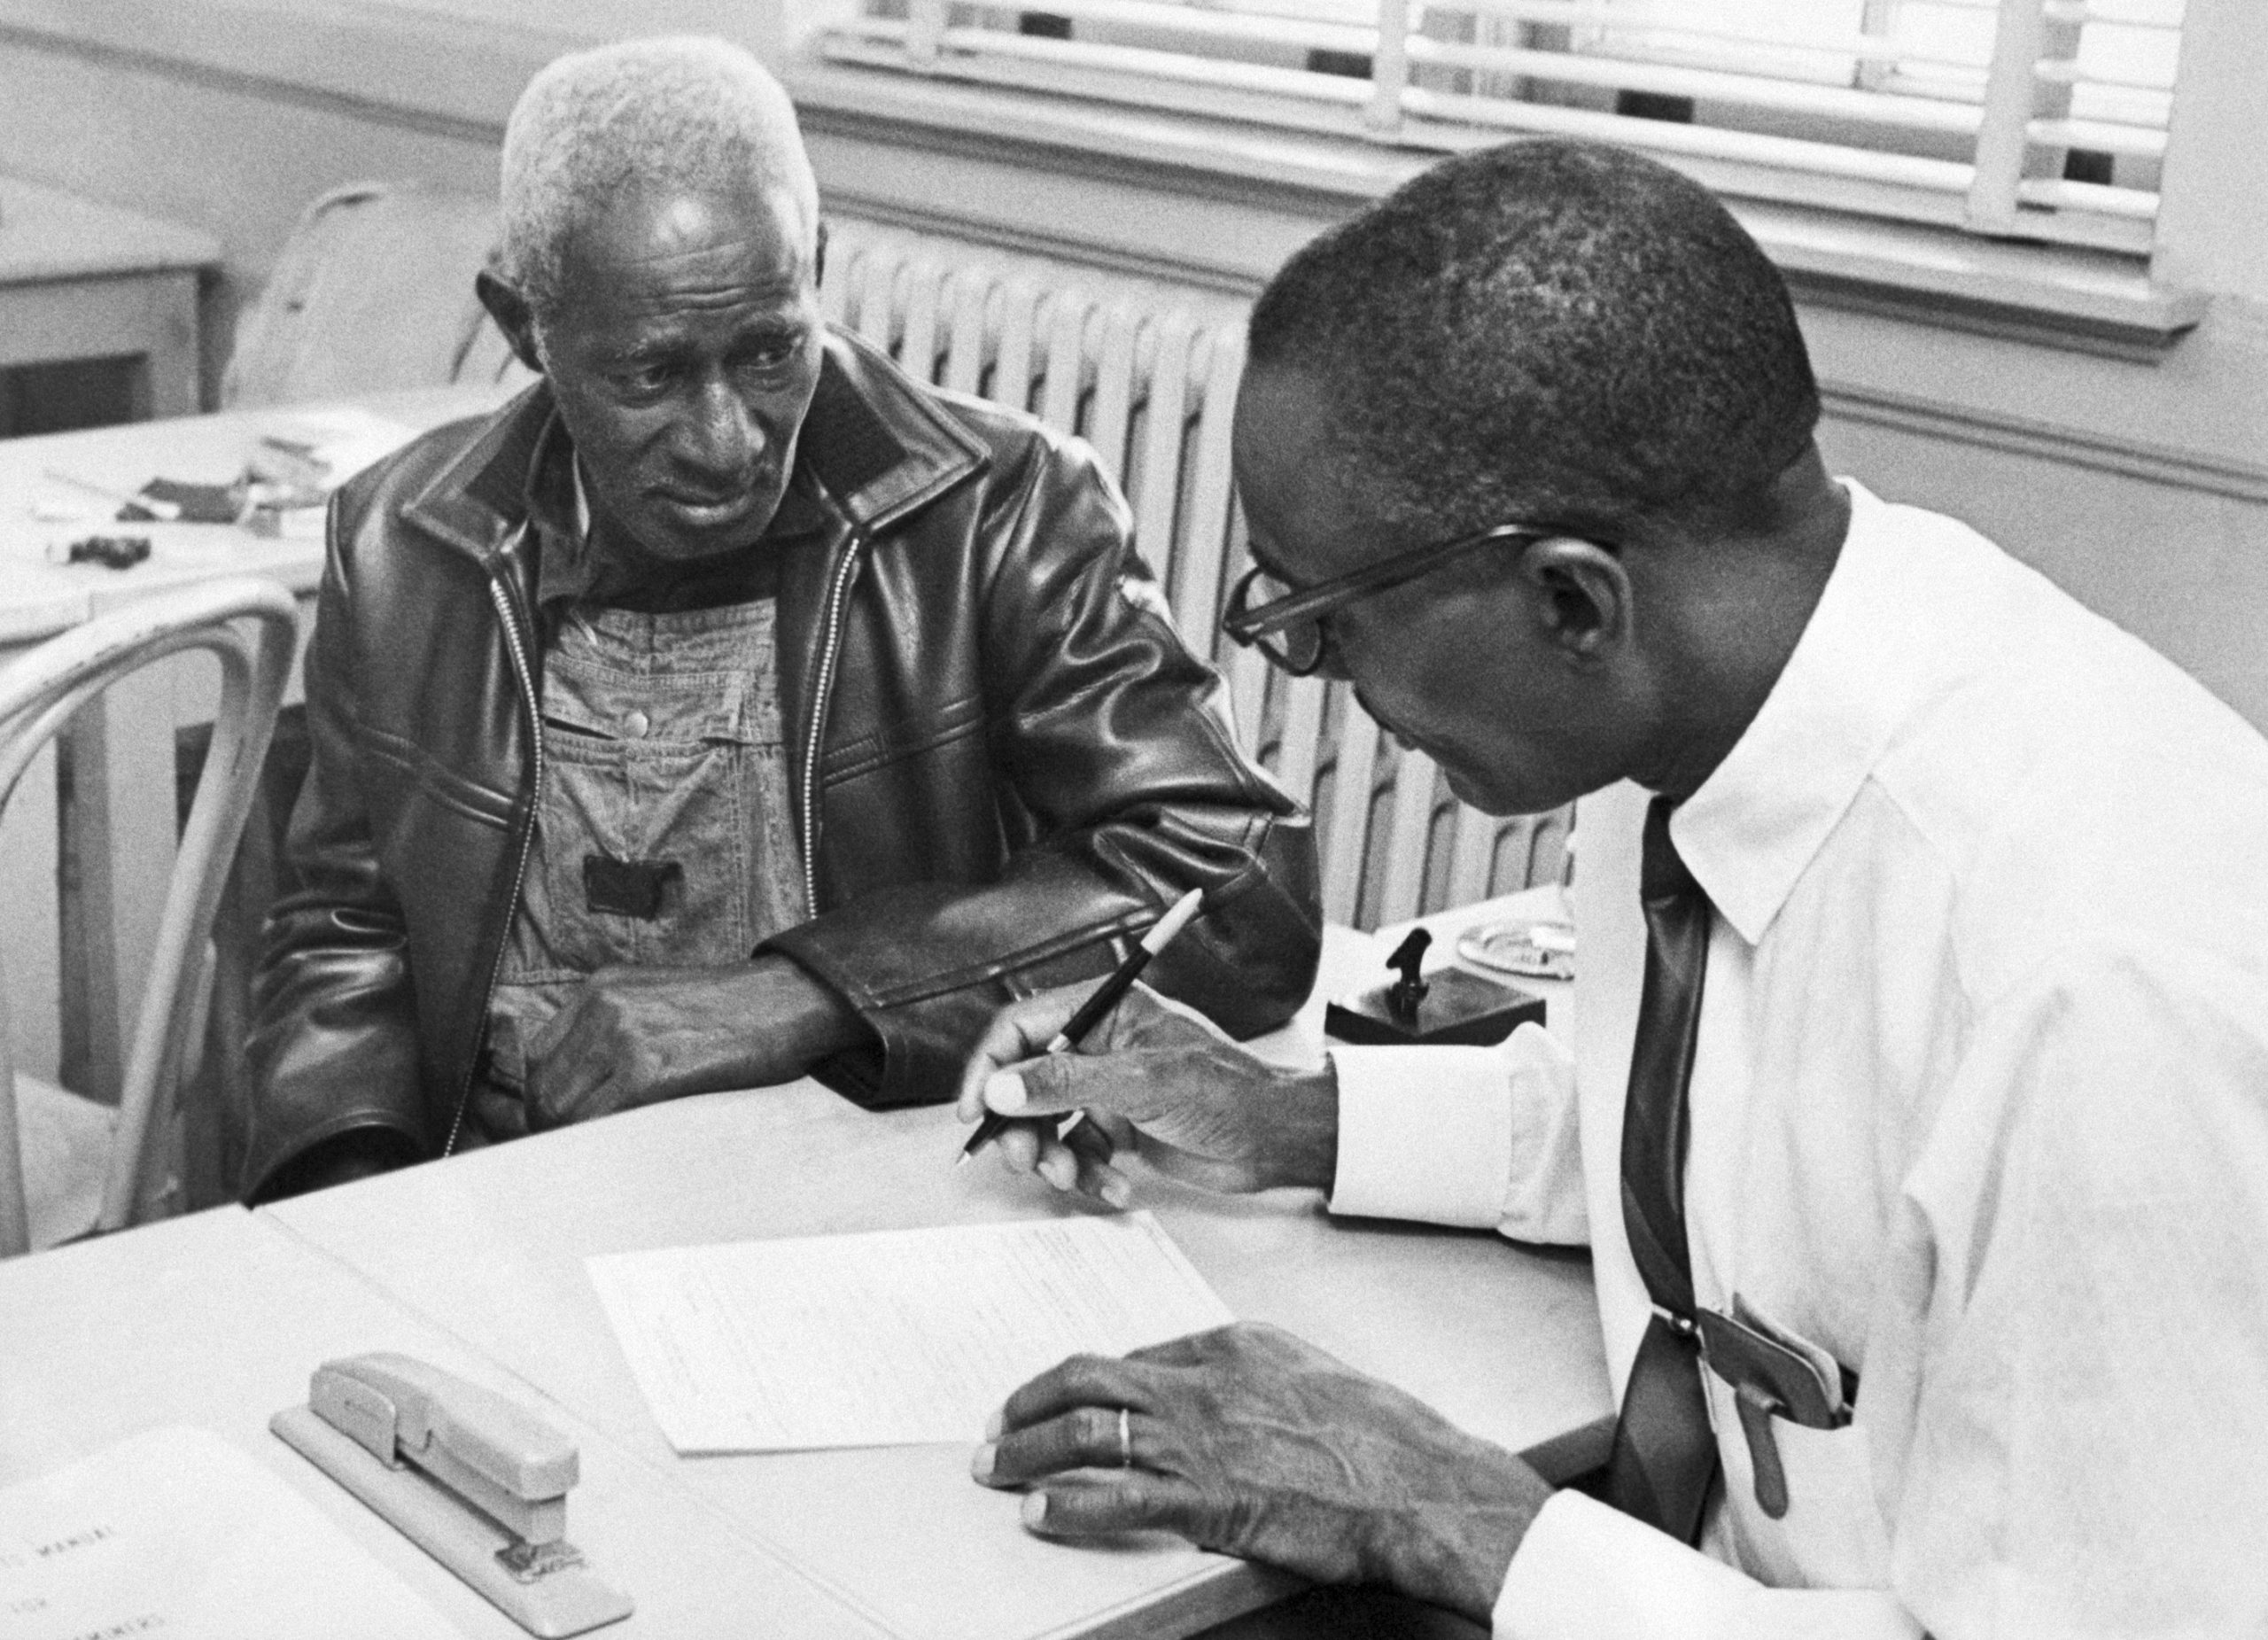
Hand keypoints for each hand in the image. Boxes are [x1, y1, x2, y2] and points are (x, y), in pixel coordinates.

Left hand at [524, 956, 865, 1130]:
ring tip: (597, 1161)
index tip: (558, 1126)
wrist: (789, 1000)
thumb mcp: (660, 999)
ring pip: (565, 1110)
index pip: (538, 1056)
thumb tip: (581, 1088)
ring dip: (574, 1143)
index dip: (544, 1098)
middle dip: (552, 1129)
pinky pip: (601, 1123)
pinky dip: (602, 1145)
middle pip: (544, 1087)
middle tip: (574, 1156)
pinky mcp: (653, 1071)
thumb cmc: (734, 1011)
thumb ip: (615, 1028)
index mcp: (603, 988)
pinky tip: (622, 1153)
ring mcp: (627, 1037)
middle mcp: (606, 1007)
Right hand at [954, 982, 1337, 1205]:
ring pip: (1045, 1121)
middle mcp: (1099, 1044)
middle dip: (1020, 1125)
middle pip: (1024, 1080)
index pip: (1020, 1026)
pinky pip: (1075, 1149)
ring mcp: (1106, 1086)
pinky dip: (1085, 1172)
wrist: (1277, 1140)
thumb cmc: (1228, 1094)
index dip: (989, 1067)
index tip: (975, 1112)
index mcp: (1105, 1009)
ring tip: (1073, 1176)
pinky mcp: (1117, 1125)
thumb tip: (999, 1089)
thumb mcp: (1141, 1084)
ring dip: (1050, 1155)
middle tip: (1025, 1159)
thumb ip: (1065, 1084)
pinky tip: (1114, 1186)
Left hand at [971, 1322, 1550, 1620]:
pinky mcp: (1206, 1499)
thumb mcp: (1313, 1377)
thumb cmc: (1382, 1438)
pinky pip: (1113, 1499)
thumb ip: (1255, 1378)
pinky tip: (1037, 1514)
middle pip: (1089, 1377)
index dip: (1085, 1379)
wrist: (1420, 1484)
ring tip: (994, 1468)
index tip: (1060, 1396)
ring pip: (1085, 1431)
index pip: (1134, 1352)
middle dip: (1030, 1400)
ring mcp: (1200, 1439)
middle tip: (997, 1423)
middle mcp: (1204, 1382)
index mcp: (1233, 1344)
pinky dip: (1064, 1506)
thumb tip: (1219, 1396)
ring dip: (1026, 1450)